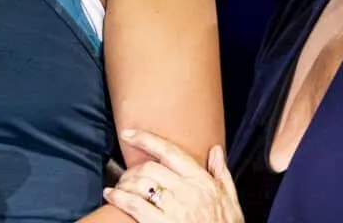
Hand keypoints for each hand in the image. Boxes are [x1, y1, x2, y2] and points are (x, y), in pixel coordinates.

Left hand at [103, 130, 241, 222]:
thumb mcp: (231, 202)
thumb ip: (221, 175)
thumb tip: (215, 150)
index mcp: (202, 182)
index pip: (169, 151)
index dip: (146, 139)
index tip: (129, 133)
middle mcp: (187, 191)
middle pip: (150, 167)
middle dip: (133, 169)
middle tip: (126, 175)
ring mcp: (174, 208)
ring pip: (140, 183)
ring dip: (124, 183)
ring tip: (119, 187)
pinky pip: (134, 205)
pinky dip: (118, 197)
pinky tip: (111, 196)